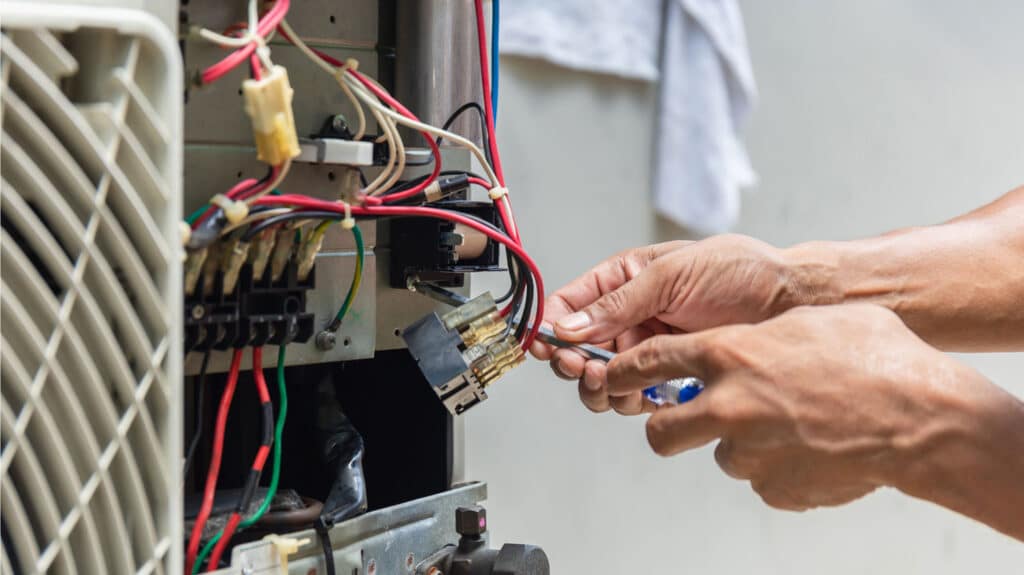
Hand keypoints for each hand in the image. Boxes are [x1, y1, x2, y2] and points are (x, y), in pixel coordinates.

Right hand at [531, 235, 810, 414]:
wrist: (792, 301)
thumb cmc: (739, 272)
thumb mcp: (671, 276)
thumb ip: (618, 304)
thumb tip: (567, 325)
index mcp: (625, 280)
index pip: (571, 303)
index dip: (551, 325)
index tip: (544, 345)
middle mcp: (632, 317)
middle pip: (579, 348)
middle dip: (573, 362)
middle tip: (581, 369)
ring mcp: (651, 349)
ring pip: (604, 378)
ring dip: (600, 387)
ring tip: (611, 384)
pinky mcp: (671, 377)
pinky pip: (637, 397)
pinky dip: (633, 401)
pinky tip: (646, 396)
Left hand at [606, 304, 989, 510]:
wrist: (918, 416)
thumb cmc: (874, 358)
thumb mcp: (809, 321)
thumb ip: (763, 333)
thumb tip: (751, 340)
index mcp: (729, 354)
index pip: (649, 361)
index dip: (624, 370)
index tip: (612, 377)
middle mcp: (727, 404)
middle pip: (659, 429)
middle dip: (666, 427)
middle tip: (687, 421)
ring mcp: (748, 451)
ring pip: (718, 454)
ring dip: (738, 443)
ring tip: (786, 427)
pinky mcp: (772, 487)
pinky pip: (760, 478)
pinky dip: (776, 466)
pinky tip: (811, 448)